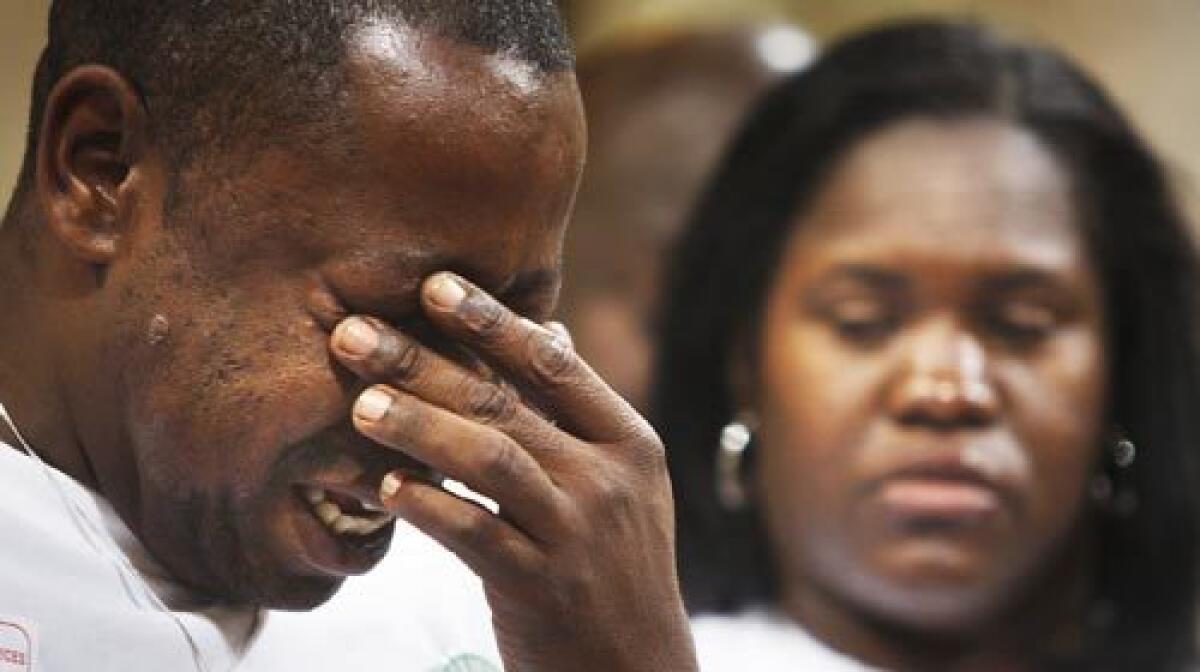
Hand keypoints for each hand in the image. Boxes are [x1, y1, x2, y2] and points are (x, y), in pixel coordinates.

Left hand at [329, 272, 696, 671]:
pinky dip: (429, 507)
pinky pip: (475, 535)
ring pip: (490, 460)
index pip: (555, 366)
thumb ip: (580, 411)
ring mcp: (576, 533)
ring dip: (419, 427)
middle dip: (425, 362)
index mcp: (629, 443)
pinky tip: (385, 488)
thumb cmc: (615, 565)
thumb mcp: (624, 484)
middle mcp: (607, 480)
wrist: (638, 669)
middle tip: (356, 332)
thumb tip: (553, 331)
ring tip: (360, 404)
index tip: (435, 284)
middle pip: (506, 405)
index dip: (494, 321)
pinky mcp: (540, 587)